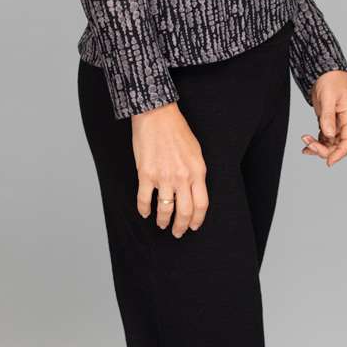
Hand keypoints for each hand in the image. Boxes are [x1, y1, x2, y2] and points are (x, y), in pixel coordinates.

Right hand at [131, 102, 208, 235]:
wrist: (156, 115)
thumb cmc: (176, 130)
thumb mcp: (196, 151)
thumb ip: (196, 172)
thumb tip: (194, 190)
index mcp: (197, 171)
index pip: (201, 205)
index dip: (197, 220)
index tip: (193, 226)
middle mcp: (182, 177)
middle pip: (185, 212)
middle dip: (181, 226)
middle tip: (177, 232)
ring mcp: (164, 177)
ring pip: (165, 209)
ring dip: (163, 221)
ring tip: (162, 224)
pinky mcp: (146, 174)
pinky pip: (145, 199)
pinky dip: (144, 209)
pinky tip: (145, 213)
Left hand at [302, 70, 346, 166]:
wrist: (325, 71)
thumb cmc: (331, 81)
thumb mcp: (328, 98)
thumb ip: (328, 117)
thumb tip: (328, 134)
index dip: (340, 153)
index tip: (329, 161)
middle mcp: (344, 122)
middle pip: (338, 145)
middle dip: (324, 149)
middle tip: (308, 145)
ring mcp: (336, 123)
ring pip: (330, 143)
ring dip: (318, 146)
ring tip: (305, 142)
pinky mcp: (327, 122)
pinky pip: (323, 137)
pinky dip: (315, 142)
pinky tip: (306, 144)